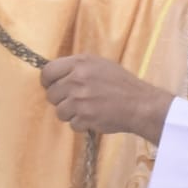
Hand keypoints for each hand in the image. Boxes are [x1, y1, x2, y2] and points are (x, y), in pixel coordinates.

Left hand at [39, 55, 174, 144]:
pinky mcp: (85, 116)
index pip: (48, 71)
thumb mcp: (99, 65)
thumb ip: (77, 67)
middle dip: (60, 100)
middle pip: (51, 94)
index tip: (52, 86)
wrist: (140, 104)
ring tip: (86, 110)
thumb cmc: (121, 84)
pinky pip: (72, 124)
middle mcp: (77, 78)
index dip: (47, 81)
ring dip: (70, 114)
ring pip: (59, 111)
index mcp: (80, 62)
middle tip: (75, 101)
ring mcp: (80, 98)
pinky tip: (93, 117)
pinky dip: (81, 124)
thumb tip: (56, 75)